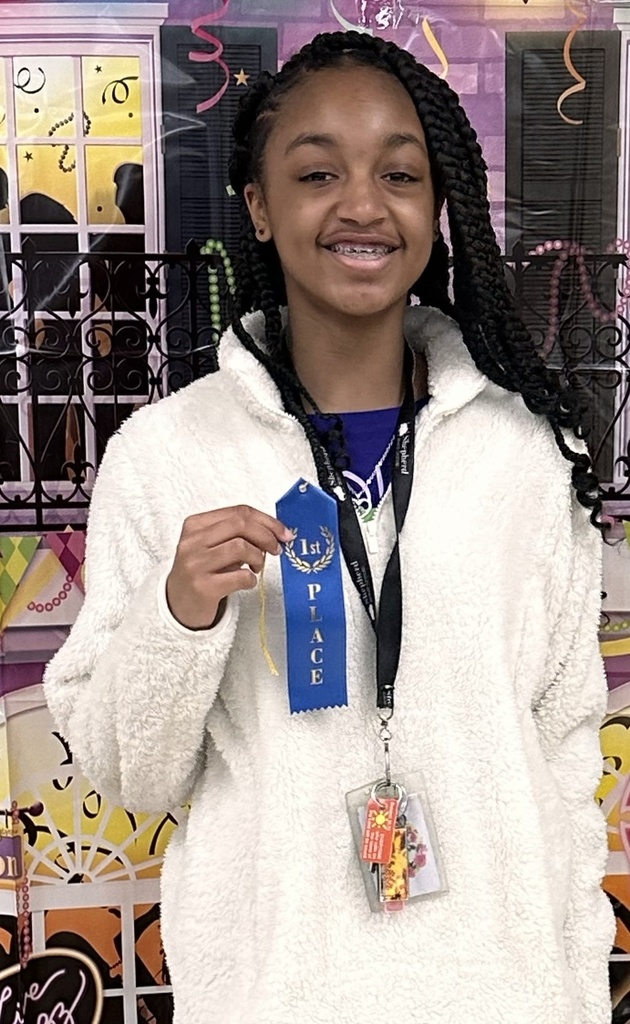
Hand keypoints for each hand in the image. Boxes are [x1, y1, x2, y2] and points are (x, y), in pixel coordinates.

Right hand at [166, 505, 291, 630]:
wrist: (178, 604)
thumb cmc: (202, 571)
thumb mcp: (213, 546)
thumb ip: (237, 534)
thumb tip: (275, 532)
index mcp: (195, 525)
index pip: (238, 512)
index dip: (267, 521)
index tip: (283, 533)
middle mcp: (192, 542)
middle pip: (240, 524)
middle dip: (266, 535)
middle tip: (276, 549)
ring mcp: (195, 564)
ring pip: (240, 547)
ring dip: (258, 557)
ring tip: (256, 566)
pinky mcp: (203, 587)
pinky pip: (240, 576)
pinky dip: (251, 579)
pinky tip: (247, 581)